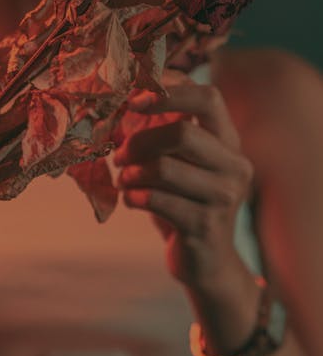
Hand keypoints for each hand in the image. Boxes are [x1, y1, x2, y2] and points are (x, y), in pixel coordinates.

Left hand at [114, 83, 254, 291]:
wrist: (208, 261)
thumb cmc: (185, 200)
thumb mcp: (181, 161)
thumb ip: (164, 129)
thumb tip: (125, 96)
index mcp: (229, 140)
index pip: (208, 98)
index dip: (169, 94)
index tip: (134, 101)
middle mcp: (235, 165)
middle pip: (181, 133)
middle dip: (139, 141)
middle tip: (120, 155)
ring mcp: (224, 197)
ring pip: (163, 169)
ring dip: (131, 174)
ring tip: (124, 180)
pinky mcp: (205, 225)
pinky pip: (156, 200)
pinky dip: (134, 196)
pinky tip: (132, 200)